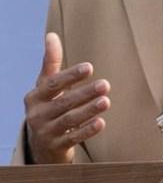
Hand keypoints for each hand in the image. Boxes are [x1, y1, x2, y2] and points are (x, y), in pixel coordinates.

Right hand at [23, 33, 109, 163]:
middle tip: (106, 84)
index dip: (70, 76)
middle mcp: (37, 114)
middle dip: (85, 93)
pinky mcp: (56, 147)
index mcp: (35, 97)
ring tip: (107, 101)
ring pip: (69, 120)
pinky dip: (87, 131)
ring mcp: (46, 132)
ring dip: (88, 110)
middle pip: (63, 102)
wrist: (41, 144)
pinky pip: (73, 138)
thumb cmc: (48, 108)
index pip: (53, 84)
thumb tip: (51, 35)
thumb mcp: (46, 86)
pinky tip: (102, 123)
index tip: (89, 67)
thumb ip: (51, 62)